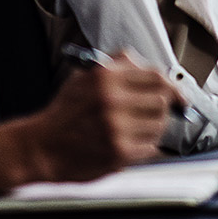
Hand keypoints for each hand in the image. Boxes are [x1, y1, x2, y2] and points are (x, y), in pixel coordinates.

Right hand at [0, 52, 179, 191]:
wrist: (39, 147)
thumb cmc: (64, 114)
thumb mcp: (84, 78)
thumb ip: (117, 66)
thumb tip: (148, 66)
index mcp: (105, 77)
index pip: (156, 76)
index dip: (172, 87)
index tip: (178, 96)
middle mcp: (112, 100)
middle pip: (162, 101)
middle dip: (162, 108)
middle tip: (152, 114)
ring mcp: (116, 127)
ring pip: (159, 125)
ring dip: (152, 129)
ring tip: (133, 130)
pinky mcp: (118, 152)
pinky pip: (150, 147)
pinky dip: (144, 147)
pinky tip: (126, 144)